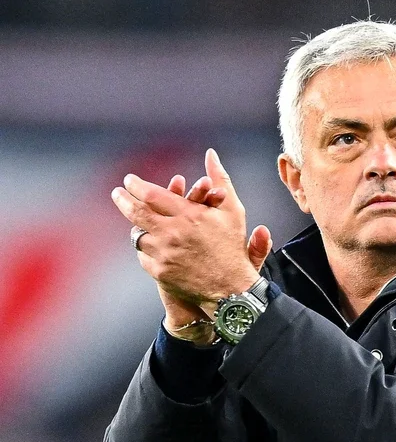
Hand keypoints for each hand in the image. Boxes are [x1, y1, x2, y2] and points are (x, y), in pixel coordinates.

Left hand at [112, 149, 272, 328]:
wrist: (231, 287)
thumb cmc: (232, 246)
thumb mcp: (232, 209)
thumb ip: (220, 179)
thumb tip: (210, 154)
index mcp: (189, 215)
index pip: (152, 194)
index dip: (136, 185)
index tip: (129, 180)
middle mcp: (173, 233)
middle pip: (137, 213)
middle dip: (123, 200)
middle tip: (117, 193)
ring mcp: (165, 254)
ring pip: (138, 235)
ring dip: (136, 227)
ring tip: (136, 221)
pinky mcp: (160, 272)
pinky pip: (143, 256)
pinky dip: (146, 249)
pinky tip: (150, 245)